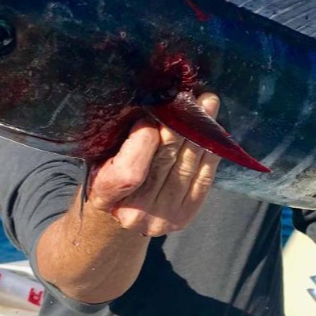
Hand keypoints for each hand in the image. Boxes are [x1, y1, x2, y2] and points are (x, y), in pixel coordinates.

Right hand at [87, 93, 221, 235]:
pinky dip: (210, 152)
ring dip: (201, 132)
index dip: (142, 142)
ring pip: (187, 167)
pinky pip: (203, 180)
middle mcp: (135, 212)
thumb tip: (151, 110)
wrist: (119, 216)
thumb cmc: (107, 178)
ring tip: (208, 103)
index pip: (128, 173)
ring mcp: (162, 218)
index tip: (148, 115)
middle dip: (179, 126)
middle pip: (164, 163)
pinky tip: (214, 131)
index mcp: (105, 196)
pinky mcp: (183, 216)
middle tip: (189, 97)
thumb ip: (119, 141)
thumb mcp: (100, 159)